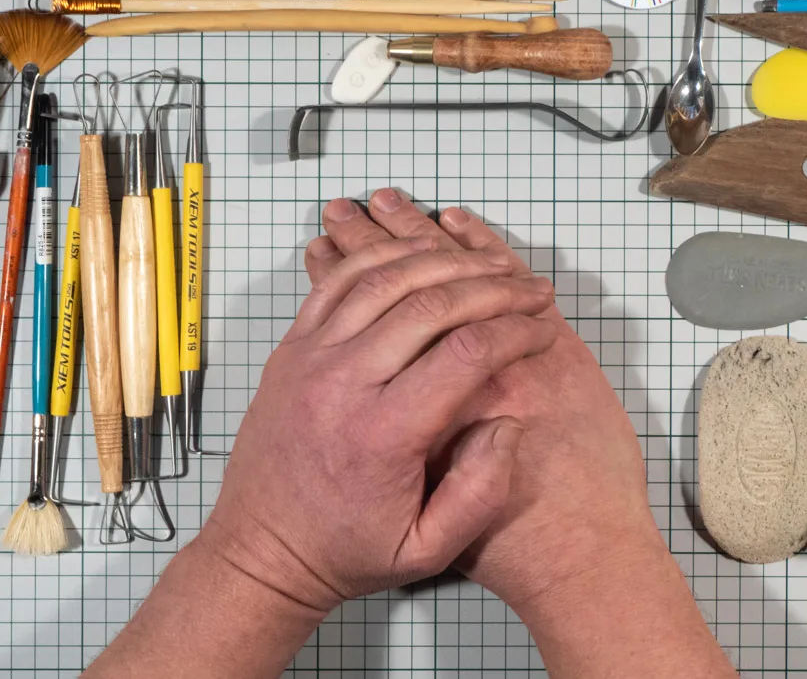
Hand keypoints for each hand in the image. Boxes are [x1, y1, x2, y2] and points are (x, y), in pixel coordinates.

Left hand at [305, 191, 661, 607]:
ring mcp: (310, 358)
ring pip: (385, 279)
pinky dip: (386, 257)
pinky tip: (423, 255)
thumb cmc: (346, 550)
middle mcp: (342, 385)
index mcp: (383, 435)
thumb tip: (508, 423)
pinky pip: (340, 282)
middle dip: (494, 288)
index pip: (466, 354)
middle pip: (431, 305)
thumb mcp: (427, 550)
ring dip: (445, 262)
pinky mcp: (291, 347)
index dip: (516, 332)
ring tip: (490, 265)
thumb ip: (480, 493)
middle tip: (532, 290)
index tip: (545, 330)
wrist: (261, 550)